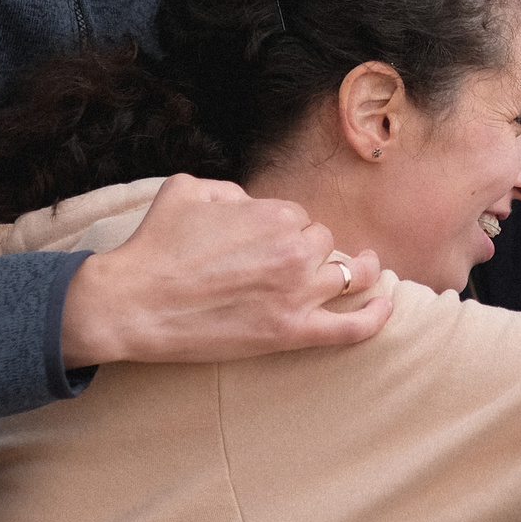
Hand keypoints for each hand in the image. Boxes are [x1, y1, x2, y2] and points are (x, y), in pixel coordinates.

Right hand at [60, 173, 392, 367]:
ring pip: (350, 277)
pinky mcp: (292, 333)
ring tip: (369, 271)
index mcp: (274, 214)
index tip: (271, 243)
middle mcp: (294, 250)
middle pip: (326, 244)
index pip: (301, 218)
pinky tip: (387, 307)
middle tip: (292, 265)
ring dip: (361, 272)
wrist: (133, 302)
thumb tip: (247, 201)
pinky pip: (352, 327)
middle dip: (312, 250)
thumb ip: (227, 188)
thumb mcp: (186, 189)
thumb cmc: (154, 247)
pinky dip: (376, 317)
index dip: (288, 229)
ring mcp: (297, 294)